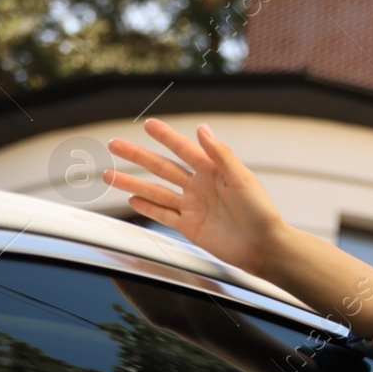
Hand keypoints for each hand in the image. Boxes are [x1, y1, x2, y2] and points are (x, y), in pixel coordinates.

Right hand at [103, 119, 287, 276]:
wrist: (264, 247)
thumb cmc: (261, 212)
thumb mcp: (242, 177)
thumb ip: (220, 154)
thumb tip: (202, 128)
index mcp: (214, 171)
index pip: (184, 149)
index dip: (166, 136)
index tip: (148, 124)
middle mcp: (200, 186)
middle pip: (162, 168)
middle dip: (138, 156)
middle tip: (115, 144)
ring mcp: (194, 207)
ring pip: (156, 191)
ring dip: (132, 183)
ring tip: (108, 174)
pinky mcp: (191, 227)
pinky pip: (164, 215)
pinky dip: (147, 207)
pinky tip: (131, 199)